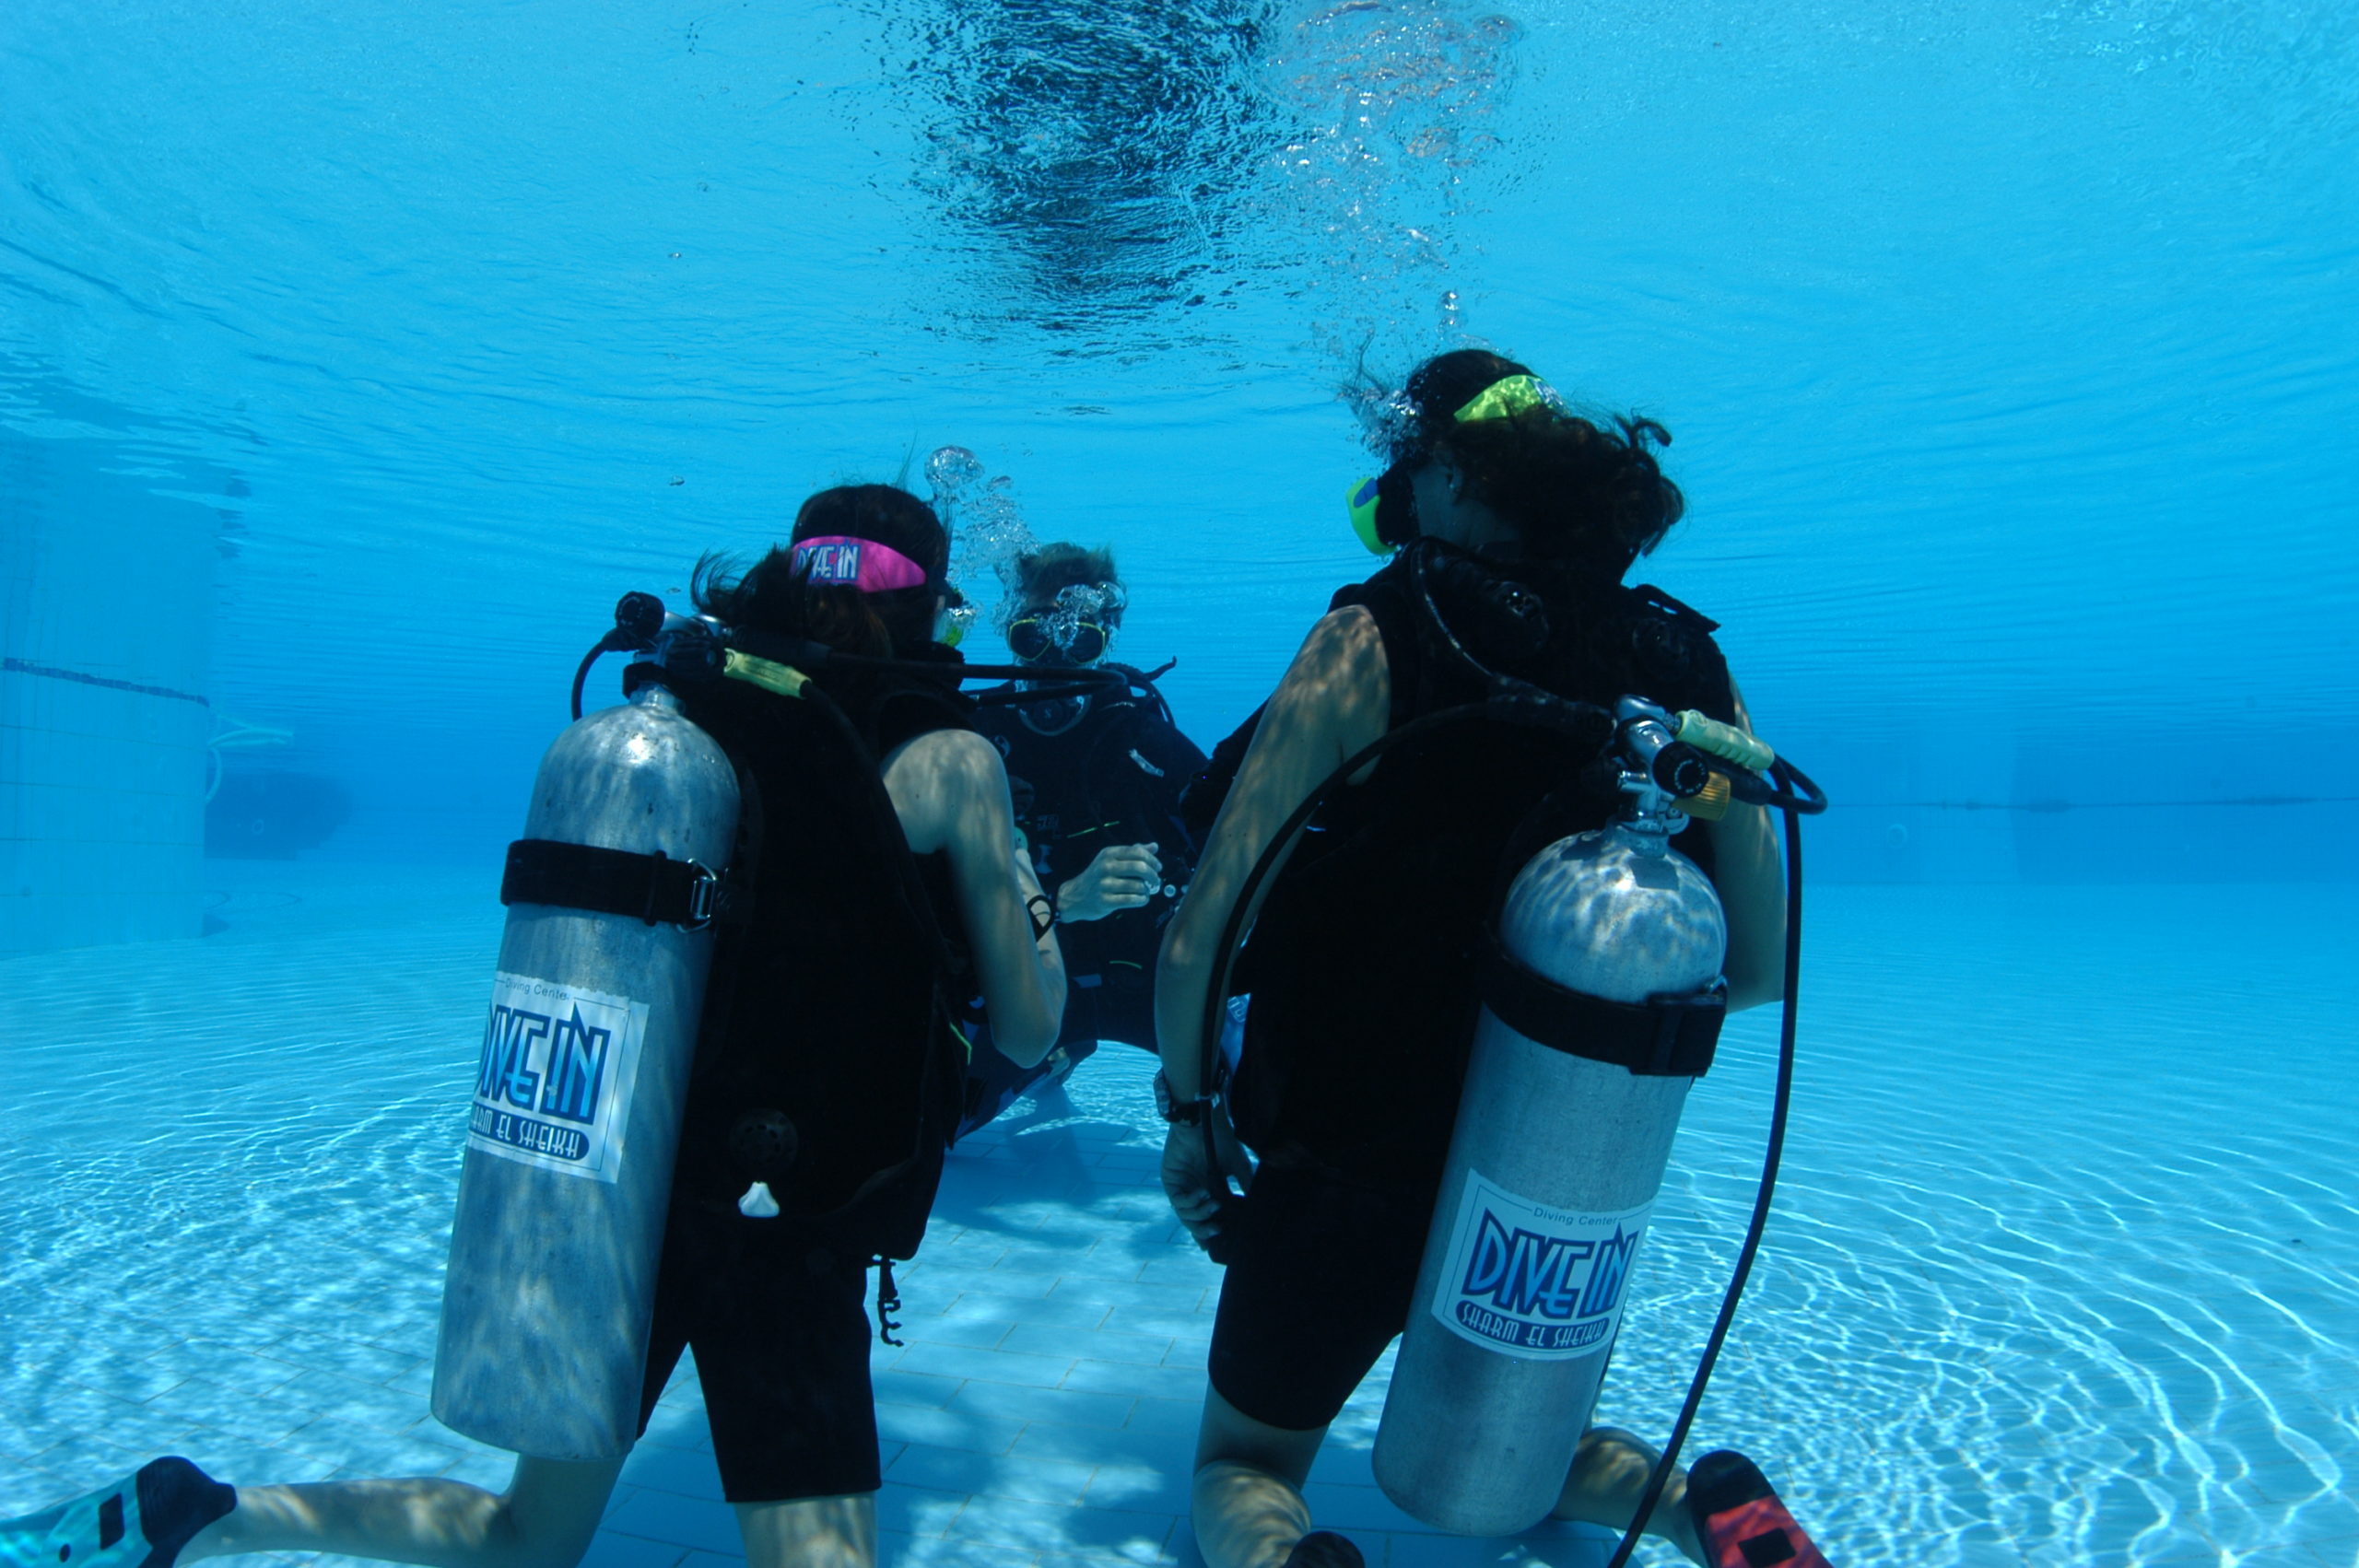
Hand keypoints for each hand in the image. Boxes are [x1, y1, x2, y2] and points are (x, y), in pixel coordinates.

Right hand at [1057, 842, 1162, 922]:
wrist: (1075, 896)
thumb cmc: (1098, 876)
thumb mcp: (1111, 860)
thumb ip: (1133, 852)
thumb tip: (1155, 846)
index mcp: (1108, 854)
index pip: (1137, 852)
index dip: (1152, 859)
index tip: (1158, 867)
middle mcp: (1106, 867)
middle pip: (1140, 868)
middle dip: (1153, 875)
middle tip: (1156, 881)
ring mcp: (1104, 885)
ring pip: (1138, 886)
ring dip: (1147, 890)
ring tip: (1146, 891)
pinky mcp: (1105, 901)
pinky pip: (1132, 900)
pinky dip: (1142, 900)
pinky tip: (1142, 899)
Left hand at [1159, 1115, 1254, 1250]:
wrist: (1204, 1123)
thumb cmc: (1222, 1141)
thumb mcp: (1238, 1167)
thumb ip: (1245, 1186)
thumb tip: (1255, 1209)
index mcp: (1209, 1191)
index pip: (1206, 1218)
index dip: (1207, 1234)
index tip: (1214, 1247)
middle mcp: (1193, 1192)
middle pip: (1193, 1222)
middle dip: (1204, 1230)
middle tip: (1217, 1230)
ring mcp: (1181, 1187)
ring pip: (1185, 1214)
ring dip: (1200, 1214)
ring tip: (1214, 1204)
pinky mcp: (1171, 1181)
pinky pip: (1178, 1201)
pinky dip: (1191, 1201)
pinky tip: (1203, 1193)